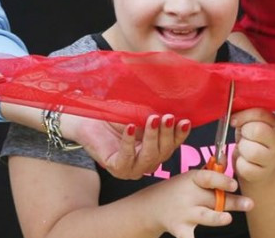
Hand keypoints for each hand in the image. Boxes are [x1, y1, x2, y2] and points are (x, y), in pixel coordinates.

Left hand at [68, 113, 190, 179]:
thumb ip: (157, 114)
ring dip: (151, 137)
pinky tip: (130, 128)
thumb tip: (177, 105)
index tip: (185, 120)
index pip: (174, 144)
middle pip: (164, 152)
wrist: (89, 119)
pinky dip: (129, 142)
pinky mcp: (117, 169)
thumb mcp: (140, 113)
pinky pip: (127, 158)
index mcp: (156, 150)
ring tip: (151, 119)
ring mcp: (133, 168)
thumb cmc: (116, 115)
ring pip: (149, 157)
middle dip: (167, 133)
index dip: (181, 134)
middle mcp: (147, 162)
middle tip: (166, 117)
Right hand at [141, 169, 252, 237]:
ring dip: (216, 217)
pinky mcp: (180, 229)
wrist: (151, 206)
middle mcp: (188, 196)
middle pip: (213, 199)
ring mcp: (184, 213)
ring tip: (226, 218)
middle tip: (249, 204)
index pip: (208, 178)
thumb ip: (211, 172)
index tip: (234, 184)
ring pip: (204, 216)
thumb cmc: (179, 190)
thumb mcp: (191, 178)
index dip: (221, 180)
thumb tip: (226, 156)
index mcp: (192, 179)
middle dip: (232, 202)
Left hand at [229, 108, 274, 183]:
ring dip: (242, 149)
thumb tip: (230, 110)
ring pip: (251, 151)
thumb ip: (246, 115)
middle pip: (257, 130)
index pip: (260, 113)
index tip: (234, 120)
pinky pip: (245, 167)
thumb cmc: (251, 141)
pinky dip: (240, 164)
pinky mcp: (262, 174)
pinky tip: (245, 162)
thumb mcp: (250, 123)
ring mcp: (272, 159)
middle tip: (244, 137)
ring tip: (245, 149)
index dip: (243, 115)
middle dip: (244, 133)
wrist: (258, 167)